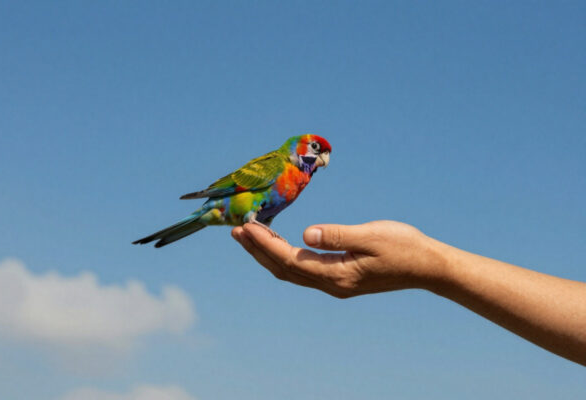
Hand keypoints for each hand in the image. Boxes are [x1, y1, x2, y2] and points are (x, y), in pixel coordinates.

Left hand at [231, 221, 446, 297]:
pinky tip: (279, 244)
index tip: (246, 226)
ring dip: (268, 254)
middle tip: (236, 231)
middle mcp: (332, 285)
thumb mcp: (372, 236)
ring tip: (249, 236)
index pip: (290, 259)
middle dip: (258, 250)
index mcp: (337, 275)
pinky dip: (285, 256)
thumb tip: (306, 233)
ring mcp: (335, 284)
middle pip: (284, 269)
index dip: (265, 243)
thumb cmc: (404, 247)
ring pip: (292, 272)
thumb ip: (338, 235)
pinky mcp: (340, 279)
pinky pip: (303, 270)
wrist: (427, 266)